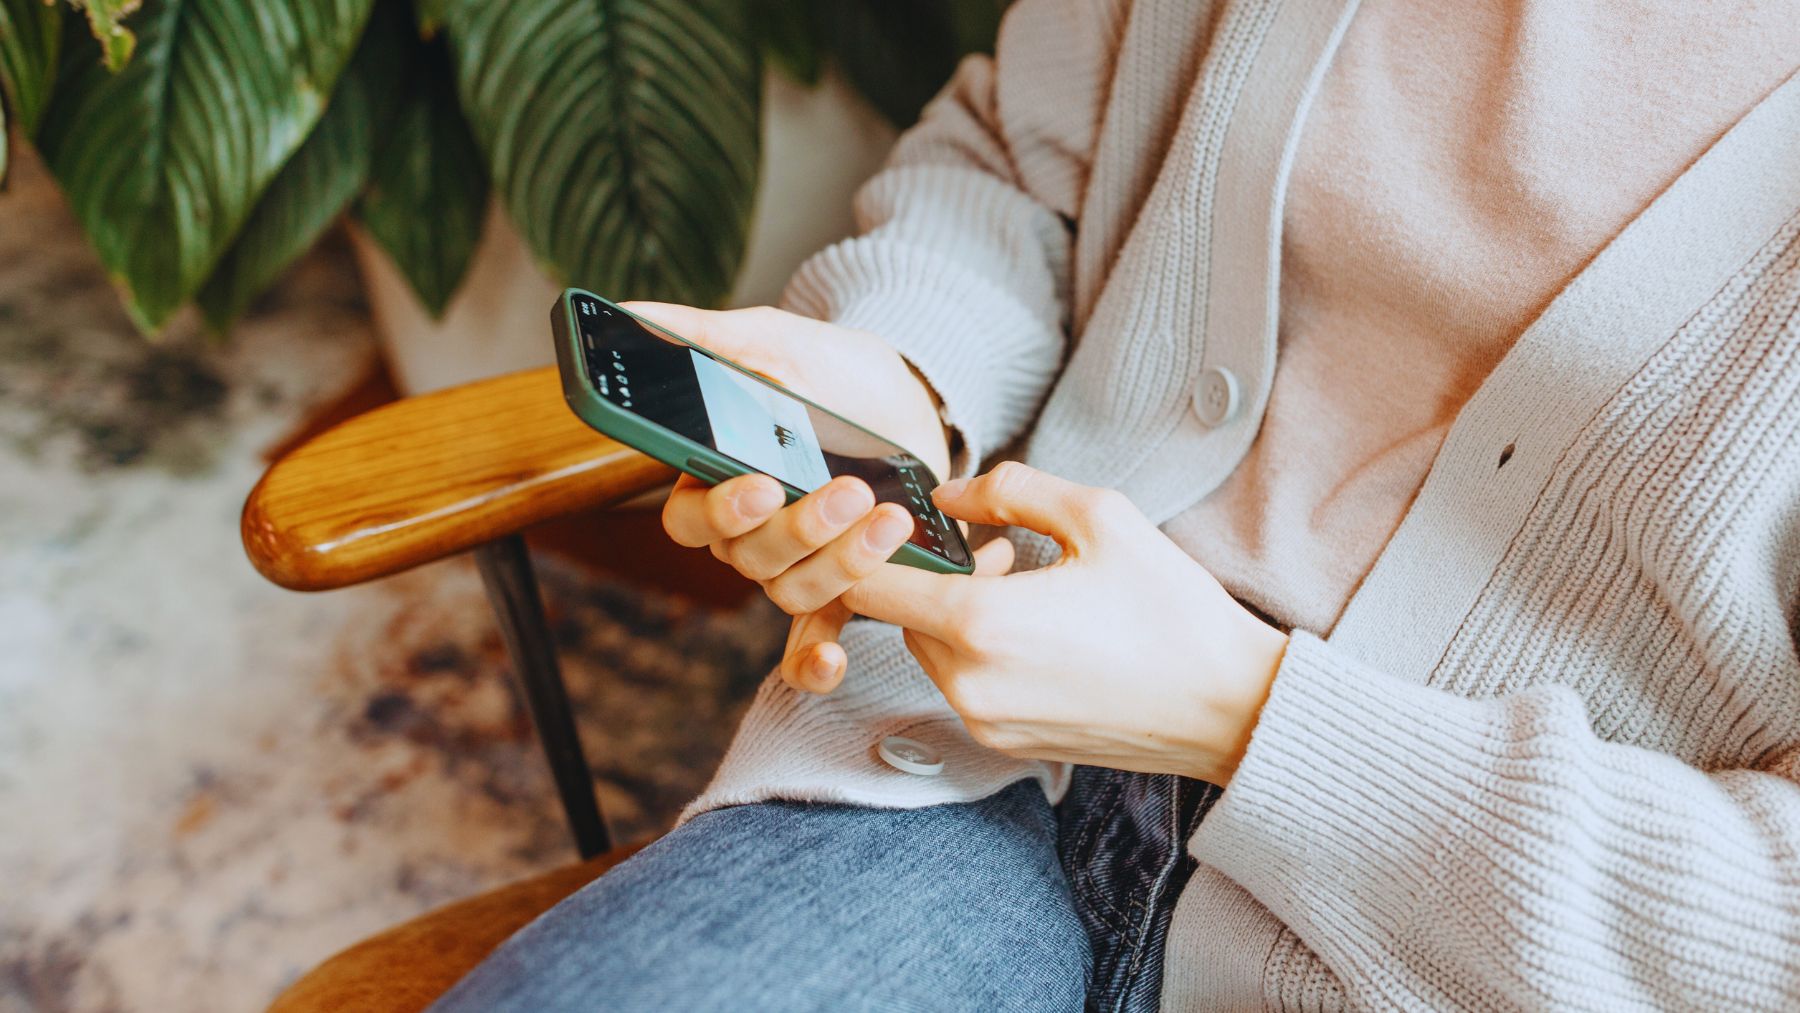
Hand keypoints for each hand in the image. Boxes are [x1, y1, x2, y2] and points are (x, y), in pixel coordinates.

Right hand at [633, 303, 951, 690]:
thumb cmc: (833, 371)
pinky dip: (816, 659)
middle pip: (746, 557)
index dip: (720, 511)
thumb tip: (631, 316)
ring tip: (888, 519)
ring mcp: (797, 560)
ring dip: (839, 563)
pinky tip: (835, 659)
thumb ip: (703, 336)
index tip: (762, 486)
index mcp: (716, 478)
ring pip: (791, 589)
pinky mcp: (844, 581)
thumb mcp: (774, 341)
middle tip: (848, 489)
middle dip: (800, 529)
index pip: (689, 516)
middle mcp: (748, 531)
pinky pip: (813, 635)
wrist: (912, 397)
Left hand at [841, 463, 1289, 785]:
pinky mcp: (1006, 743)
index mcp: (981, 624)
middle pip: (899, 618)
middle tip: (998, 548)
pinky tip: (1041, 630)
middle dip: (932, 576)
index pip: (868, 586)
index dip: (869, 548)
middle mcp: (969, 683)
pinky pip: (964, 685)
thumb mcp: (1100, 517)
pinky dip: (981, 652)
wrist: (1230, 708)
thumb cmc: (1172, 611)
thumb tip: (949, 495)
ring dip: (956, 615)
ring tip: (1026, 585)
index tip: (899, 522)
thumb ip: (1009, 491)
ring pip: (931, 651)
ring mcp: (985, 721)